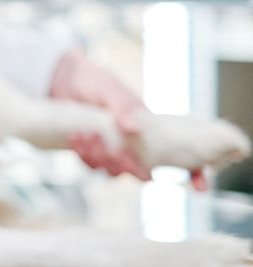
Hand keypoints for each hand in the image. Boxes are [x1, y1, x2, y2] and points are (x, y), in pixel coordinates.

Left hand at [50, 50, 205, 188]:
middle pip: (142, 172)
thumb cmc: (96, 83)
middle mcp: (135, 147)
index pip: (180, 158)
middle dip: (128, 165)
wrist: (65, 81)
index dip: (195, 174)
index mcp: (151, 132)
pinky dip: (84, 154)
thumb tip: (132, 128)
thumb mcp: (112, 89)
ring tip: (88, 136)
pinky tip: (76, 138)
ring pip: (113, 171)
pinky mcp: (90, 152)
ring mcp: (112, 151)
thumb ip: (124, 105)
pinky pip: (90, 164)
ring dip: (101, 158)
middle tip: (114, 150)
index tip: (201, 186)